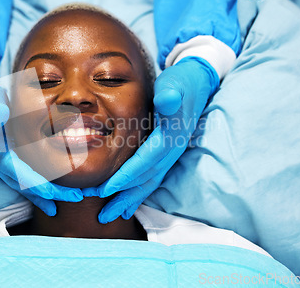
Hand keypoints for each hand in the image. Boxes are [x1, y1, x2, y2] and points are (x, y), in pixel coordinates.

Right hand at [0, 73, 82, 214]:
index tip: (55, 193)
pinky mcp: (5, 162)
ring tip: (68, 201)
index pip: (16, 171)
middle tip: (76, 197)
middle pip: (23, 184)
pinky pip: (22, 180)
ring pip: (22, 186)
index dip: (36, 183)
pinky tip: (51, 198)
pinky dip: (37, 190)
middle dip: (49, 193)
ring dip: (44, 195)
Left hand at [86, 57, 219, 222]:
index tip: (104, 190)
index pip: (145, 162)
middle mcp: (172, 150)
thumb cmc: (180, 82)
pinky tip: (128, 201)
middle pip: (146, 180)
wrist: (197, 83)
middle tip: (102, 216)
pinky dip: (139, 191)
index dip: (125, 177)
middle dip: (124, 197)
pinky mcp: (166, 153)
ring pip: (149, 182)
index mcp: (170, 136)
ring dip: (130, 199)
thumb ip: (171, 93)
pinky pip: (152, 177)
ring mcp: (171, 154)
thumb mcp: (175, 83)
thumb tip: (166, 100)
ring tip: (112, 215)